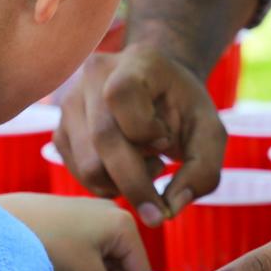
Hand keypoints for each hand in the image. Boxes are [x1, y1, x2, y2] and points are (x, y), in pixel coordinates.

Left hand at [0, 193, 153, 270]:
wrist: (6, 221)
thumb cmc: (51, 243)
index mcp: (124, 225)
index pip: (141, 269)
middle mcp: (114, 214)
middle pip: (125, 262)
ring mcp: (94, 213)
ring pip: (108, 255)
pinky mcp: (76, 216)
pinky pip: (93, 247)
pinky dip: (89, 266)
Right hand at [52, 46, 224, 225]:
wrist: (159, 89)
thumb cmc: (186, 109)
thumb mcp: (210, 133)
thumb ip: (203, 171)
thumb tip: (170, 208)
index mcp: (135, 62)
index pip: (122, 95)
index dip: (145, 129)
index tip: (166, 141)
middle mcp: (94, 76)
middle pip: (103, 140)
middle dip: (136, 182)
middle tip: (160, 207)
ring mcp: (70, 102)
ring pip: (88, 165)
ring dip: (122, 183)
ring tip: (147, 166)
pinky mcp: (60, 130)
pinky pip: (79, 173)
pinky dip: (108, 185)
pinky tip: (129, 167)